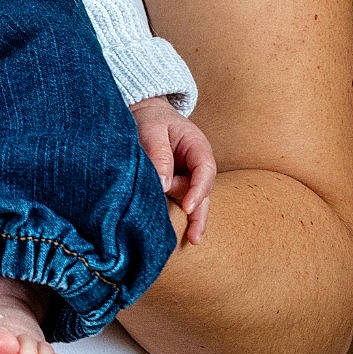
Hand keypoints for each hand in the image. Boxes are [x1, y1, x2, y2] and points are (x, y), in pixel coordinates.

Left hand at [129, 97, 216, 244]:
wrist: (147, 114)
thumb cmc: (151, 120)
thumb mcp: (152, 130)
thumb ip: (158, 154)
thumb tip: (163, 185)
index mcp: (197, 146)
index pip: (205, 170)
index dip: (198, 190)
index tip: (187, 207)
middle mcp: (198, 164)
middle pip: (203, 190)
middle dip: (198, 212)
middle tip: (193, 236)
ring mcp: (190, 176)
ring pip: (195, 200)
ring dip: (192, 217)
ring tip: (191, 239)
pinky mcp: (179, 185)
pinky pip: (183, 201)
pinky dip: (184, 218)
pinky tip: (188, 237)